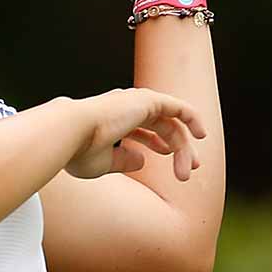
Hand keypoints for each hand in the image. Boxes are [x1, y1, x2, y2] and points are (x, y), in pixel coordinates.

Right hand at [59, 87, 206, 180]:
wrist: (70, 133)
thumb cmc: (79, 151)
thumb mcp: (104, 163)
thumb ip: (124, 161)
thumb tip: (143, 161)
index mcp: (114, 120)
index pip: (143, 130)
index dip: (158, 146)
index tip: (171, 162)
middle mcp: (127, 108)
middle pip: (162, 127)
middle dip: (177, 149)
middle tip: (189, 170)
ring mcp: (137, 102)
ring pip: (171, 124)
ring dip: (183, 147)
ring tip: (191, 168)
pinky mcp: (148, 100)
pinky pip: (179, 108)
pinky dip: (192, 119)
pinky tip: (201, 135)